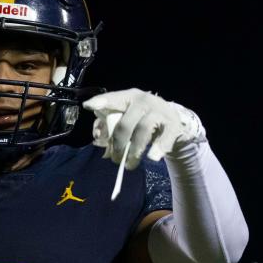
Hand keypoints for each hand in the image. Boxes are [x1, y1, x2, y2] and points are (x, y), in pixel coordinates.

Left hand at [83, 88, 205, 169]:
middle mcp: (144, 101)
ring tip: (130, 165)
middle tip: (115, 159)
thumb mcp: (127, 118)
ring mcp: (159, 111)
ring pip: (143, 130)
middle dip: (118, 144)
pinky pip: (164, 137)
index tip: (90, 106)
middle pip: (125, 123)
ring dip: (134, 150)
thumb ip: (109, 125)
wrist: (172, 122)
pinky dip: (158, 148)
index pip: (114, 99)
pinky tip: (152, 157)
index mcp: (129, 97)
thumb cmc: (143, 120)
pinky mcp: (173, 124)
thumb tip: (98, 137)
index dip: (102, 102)